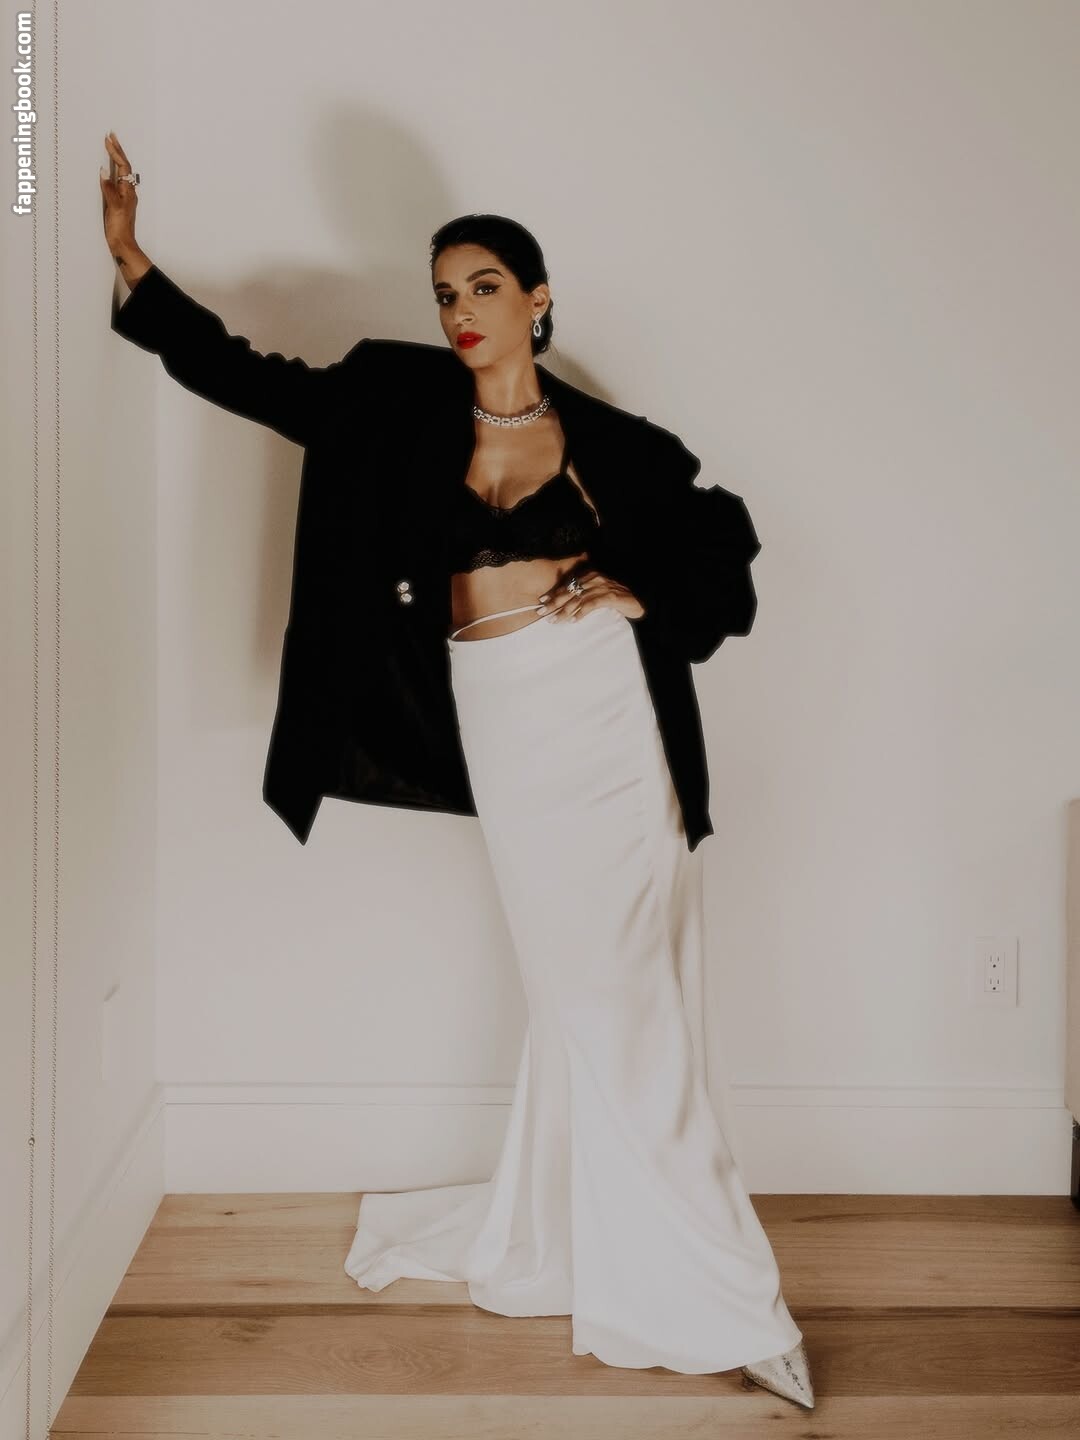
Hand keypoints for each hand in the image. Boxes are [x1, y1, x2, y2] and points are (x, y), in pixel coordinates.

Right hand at [99, 132, 139, 257]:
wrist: (123, 246)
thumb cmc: (119, 228)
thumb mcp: (113, 207)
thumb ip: (108, 189)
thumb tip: (104, 171)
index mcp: (128, 191)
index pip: (123, 167)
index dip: (116, 152)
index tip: (108, 139)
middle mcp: (128, 192)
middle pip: (124, 167)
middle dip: (118, 151)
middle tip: (111, 137)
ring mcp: (124, 198)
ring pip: (121, 174)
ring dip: (116, 160)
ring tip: (110, 148)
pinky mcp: (118, 203)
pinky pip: (116, 181)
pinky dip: (112, 171)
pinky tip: (108, 170)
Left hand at [535, 568, 645, 622]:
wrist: (637, 601)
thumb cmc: (615, 599)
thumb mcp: (597, 593)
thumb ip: (584, 595)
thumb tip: (565, 605)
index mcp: (590, 575)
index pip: (568, 584)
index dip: (554, 593)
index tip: (541, 600)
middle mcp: (594, 579)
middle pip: (570, 591)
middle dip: (554, 603)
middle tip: (542, 612)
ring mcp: (602, 586)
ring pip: (578, 599)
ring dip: (564, 611)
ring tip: (555, 620)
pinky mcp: (609, 596)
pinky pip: (591, 605)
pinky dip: (581, 613)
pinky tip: (574, 621)